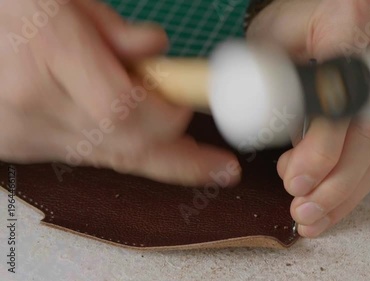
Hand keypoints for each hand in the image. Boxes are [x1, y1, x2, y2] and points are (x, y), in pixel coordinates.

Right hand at [0, 0, 239, 185]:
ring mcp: (24, 131)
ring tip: (198, 162)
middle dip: (182, 160)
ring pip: (110, 158)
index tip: (187, 110)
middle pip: (126, 148)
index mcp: (48, 47)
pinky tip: (143, 141)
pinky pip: (88, 156)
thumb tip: (157, 51)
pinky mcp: (23, 146)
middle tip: (220, 168)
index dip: (165, 117)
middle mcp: (34, 99)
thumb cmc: (20, 10)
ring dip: (157, 158)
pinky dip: (123, 150)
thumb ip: (116, 30)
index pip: (123, 107)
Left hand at [247, 0, 369, 236]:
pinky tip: (340, 198)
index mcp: (352, 18)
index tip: (296, 181)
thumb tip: (276, 147)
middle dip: (336, 181)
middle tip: (304, 211)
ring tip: (317, 215)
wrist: (339, 9)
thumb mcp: (270, 43)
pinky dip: (364, 175)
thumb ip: (270, 86)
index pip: (339, 96)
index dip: (320, 146)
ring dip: (350, 187)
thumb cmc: (297, 25)